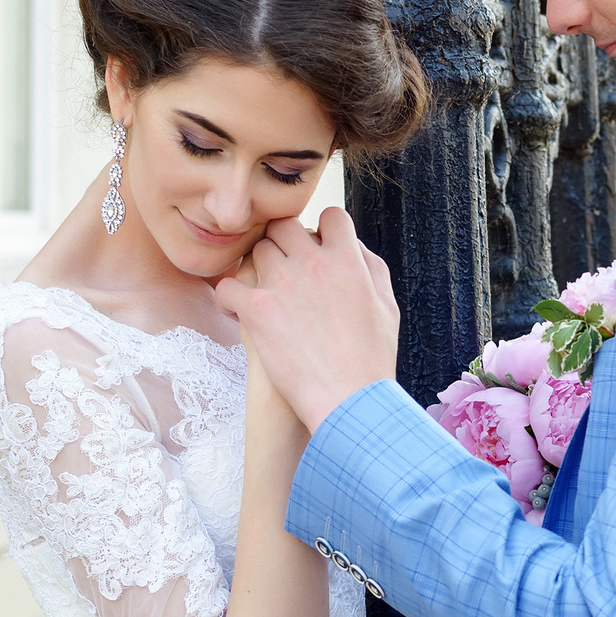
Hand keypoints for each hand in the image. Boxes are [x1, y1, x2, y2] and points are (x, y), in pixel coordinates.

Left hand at [213, 208, 399, 431]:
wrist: (350, 400)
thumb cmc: (371, 359)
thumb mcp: (387, 306)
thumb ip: (370, 267)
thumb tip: (351, 246)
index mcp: (348, 259)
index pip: (331, 216)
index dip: (323, 231)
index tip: (317, 250)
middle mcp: (314, 263)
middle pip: (284, 227)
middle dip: (283, 243)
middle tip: (283, 268)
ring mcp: (282, 283)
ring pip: (256, 251)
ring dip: (258, 268)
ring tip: (262, 293)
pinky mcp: (257, 310)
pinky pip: (228, 286)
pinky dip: (229, 297)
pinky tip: (237, 311)